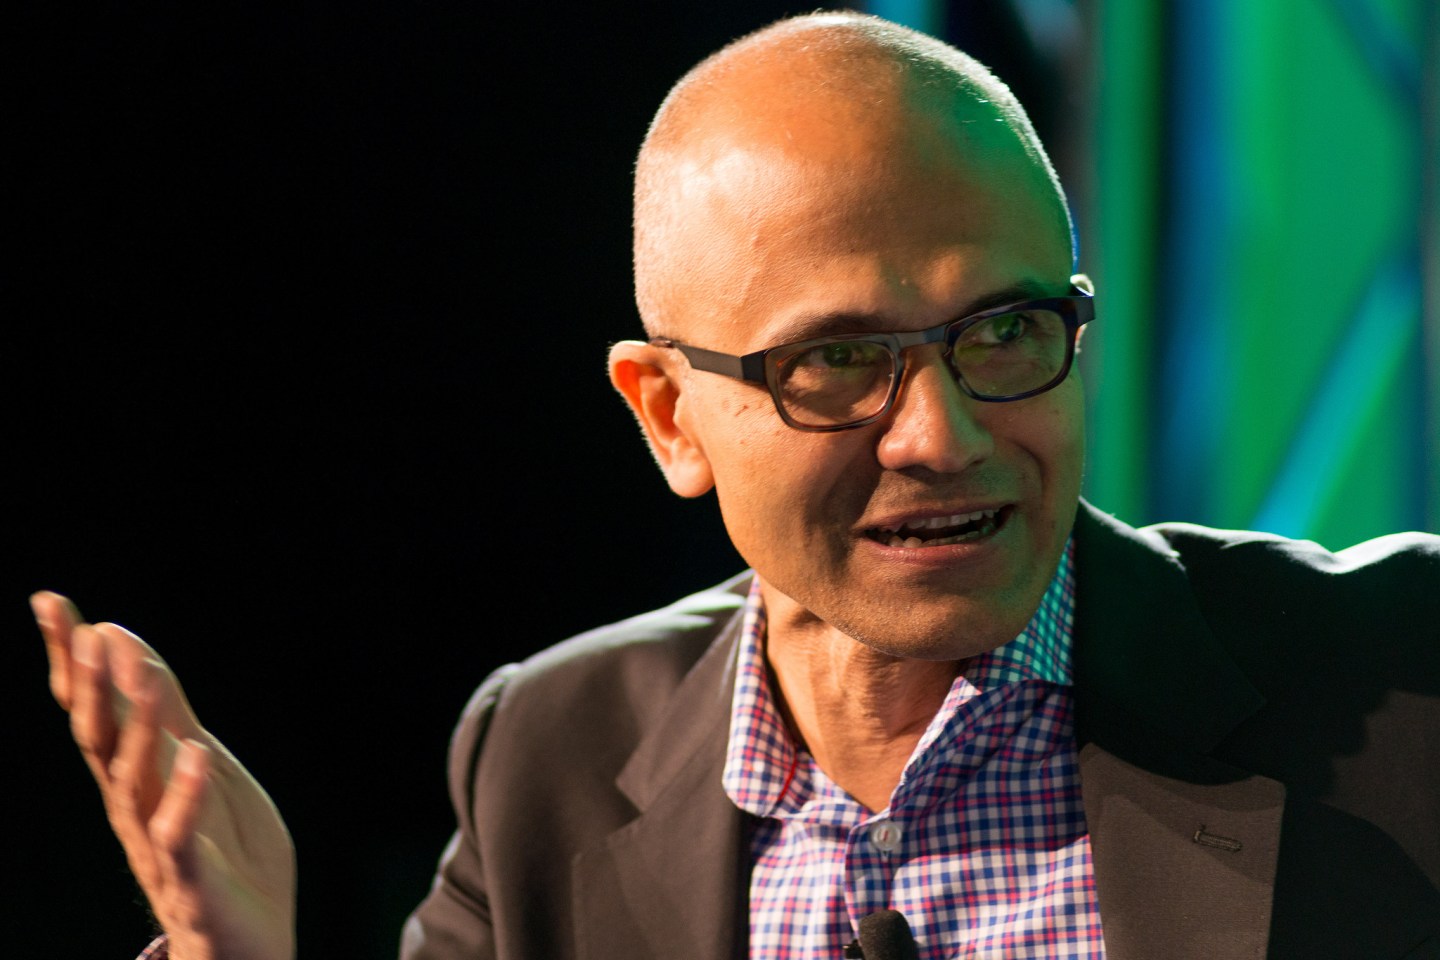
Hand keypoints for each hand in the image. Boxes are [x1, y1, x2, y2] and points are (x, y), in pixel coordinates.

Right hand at [34, 591, 295, 959]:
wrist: (248, 945)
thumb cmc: (223, 849)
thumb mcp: (199, 761)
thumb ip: (165, 707)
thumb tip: (118, 636)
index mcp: (135, 774)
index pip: (95, 708)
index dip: (69, 659)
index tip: (51, 603)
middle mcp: (133, 805)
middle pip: (101, 740)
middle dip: (92, 689)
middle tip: (84, 634)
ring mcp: (158, 842)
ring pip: (135, 781)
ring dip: (139, 728)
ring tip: (145, 674)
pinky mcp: (192, 878)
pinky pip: (180, 835)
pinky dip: (183, 795)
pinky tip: (193, 755)